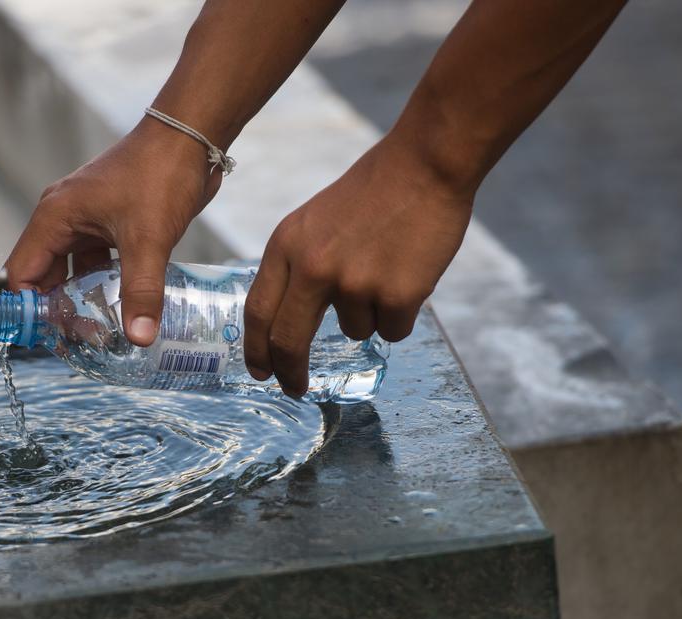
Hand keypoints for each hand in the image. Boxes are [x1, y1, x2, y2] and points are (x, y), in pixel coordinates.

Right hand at [5, 117, 221, 345]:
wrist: (190, 138)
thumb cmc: (160, 173)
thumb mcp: (148, 239)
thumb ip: (141, 291)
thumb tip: (139, 337)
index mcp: (54, 217)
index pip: (20, 274)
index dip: (28, 310)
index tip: (48, 339)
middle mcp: (62, 219)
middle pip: (42, 276)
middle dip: (56, 310)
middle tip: (78, 343)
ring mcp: (85, 221)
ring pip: (70, 271)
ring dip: (80, 300)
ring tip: (98, 332)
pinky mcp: (108, 224)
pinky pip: (94, 263)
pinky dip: (102, 286)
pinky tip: (119, 308)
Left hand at [244, 135, 474, 396]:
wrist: (424, 167)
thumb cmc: (371, 195)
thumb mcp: (312, 224)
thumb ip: (296, 268)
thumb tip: (283, 323)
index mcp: (286, 246)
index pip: (258, 311)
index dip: (257, 349)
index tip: (260, 372)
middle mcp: (313, 268)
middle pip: (289, 340)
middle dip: (290, 372)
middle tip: (295, 388)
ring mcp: (354, 283)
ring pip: (356, 331)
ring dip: (371, 315)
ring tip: (387, 269)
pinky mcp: (395, 295)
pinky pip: (393, 329)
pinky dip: (401, 313)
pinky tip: (409, 274)